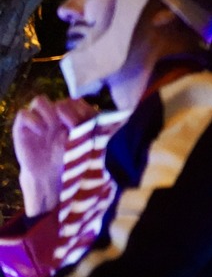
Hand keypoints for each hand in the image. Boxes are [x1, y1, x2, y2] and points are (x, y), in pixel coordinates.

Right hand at [13, 96, 97, 215]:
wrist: (49, 176)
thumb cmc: (71, 159)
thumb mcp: (89, 144)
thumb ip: (102, 129)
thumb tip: (124, 116)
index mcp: (70, 116)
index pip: (76, 102)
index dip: (82, 111)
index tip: (87, 125)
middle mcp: (54, 115)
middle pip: (61, 101)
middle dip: (69, 112)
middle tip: (72, 127)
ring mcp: (38, 120)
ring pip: (40, 100)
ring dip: (49, 111)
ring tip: (53, 127)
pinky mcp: (22, 127)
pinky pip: (24, 113)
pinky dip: (32, 119)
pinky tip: (41, 131)